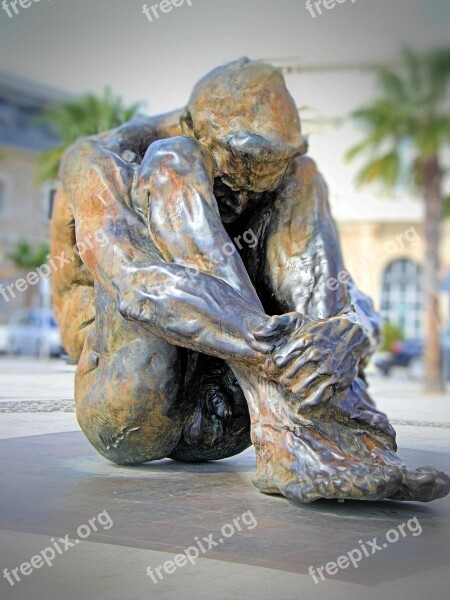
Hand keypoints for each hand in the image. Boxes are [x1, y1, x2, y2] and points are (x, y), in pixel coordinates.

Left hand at [252, 313, 369, 406]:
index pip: (279, 361)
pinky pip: (317, 397)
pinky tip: (304, 401)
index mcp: (304, 340)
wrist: (350, 334)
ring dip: (293, 391)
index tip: (272, 371)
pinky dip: (307, 402)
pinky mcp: (337, 380)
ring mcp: (327, 368)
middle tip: (282, 381)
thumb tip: (255, 335)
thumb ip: (275, 325)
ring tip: (293, 388)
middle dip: (282, 381)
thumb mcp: (297, 320)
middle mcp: (315, 354)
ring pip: (300, 389)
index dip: (272, 369)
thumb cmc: (317, 329)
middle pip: (287, 377)